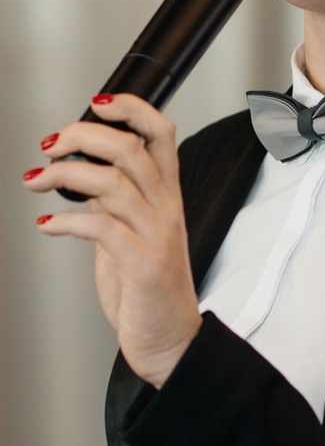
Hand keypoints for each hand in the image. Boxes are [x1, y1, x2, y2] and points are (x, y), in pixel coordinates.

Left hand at [23, 95, 202, 387]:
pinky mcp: (142, 264)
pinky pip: (102, 228)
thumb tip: (78, 168)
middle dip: (82, 137)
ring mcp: (156, 235)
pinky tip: (48, 224)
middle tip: (49, 145)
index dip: (131, 109)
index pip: (160, 134)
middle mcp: (165, 209)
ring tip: (35, 181)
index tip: (96, 104)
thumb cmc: (148, 288)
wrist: (169, 341)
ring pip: (113, 182)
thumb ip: (114, 198)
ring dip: (64, 175)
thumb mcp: (134, 230)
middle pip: (130, 149)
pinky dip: (67, 221)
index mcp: (166, 195)